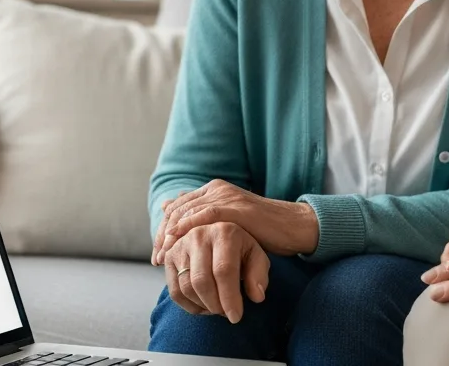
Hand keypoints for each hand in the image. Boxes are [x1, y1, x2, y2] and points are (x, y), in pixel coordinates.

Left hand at [153, 180, 318, 262]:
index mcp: (213, 190)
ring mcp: (227, 196)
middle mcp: (216, 189)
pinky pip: (207, 214)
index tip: (158, 252)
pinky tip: (178, 239)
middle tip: (157, 258)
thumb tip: (173, 216)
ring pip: (188, 212)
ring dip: (172, 235)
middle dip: (163, 235)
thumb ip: (205, 220)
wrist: (291, 226)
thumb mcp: (228, 225)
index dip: (164, 230)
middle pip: (179, 209)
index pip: (178, 207)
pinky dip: (189, 226)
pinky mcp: (236, 207)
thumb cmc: (261, 229)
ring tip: (165, 255)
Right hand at [162, 222, 269, 323]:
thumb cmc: (239, 250)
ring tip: (217, 308)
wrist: (217, 237)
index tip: (236, 317)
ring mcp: (180, 245)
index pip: (223, 270)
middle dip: (215, 304)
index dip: (229, 297)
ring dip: (203, 306)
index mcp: (224, 232)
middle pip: (201, 280)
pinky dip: (189, 306)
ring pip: (186, 287)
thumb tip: (257, 297)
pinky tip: (203, 306)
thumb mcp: (256, 257)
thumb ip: (259, 275)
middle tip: (225, 314)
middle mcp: (198, 234)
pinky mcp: (169, 258)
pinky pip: (175, 291)